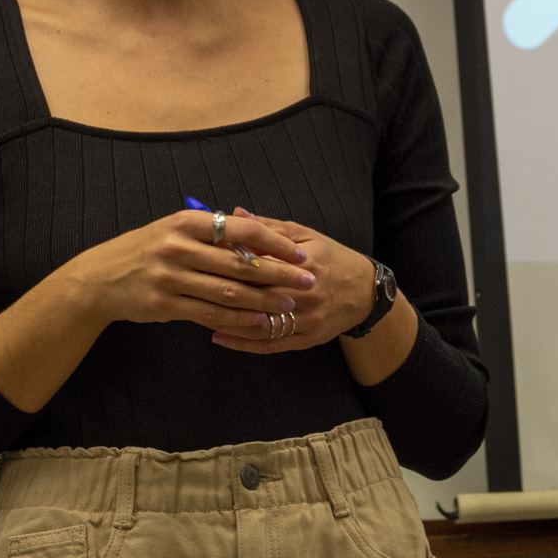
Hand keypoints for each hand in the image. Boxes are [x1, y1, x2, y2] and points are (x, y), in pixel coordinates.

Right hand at [56, 209, 310, 345]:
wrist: (99, 279)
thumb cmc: (145, 250)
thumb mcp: (173, 230)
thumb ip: (211, 231)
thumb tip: (258, 232)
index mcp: (185, 223)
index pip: (242, 230)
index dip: (275, 242)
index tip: (301, 252)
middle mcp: (178, 247)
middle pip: (240, 262)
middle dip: (279, 273)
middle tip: (308, 280)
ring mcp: (170, 278)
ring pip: (228, 291)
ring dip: (264, 299)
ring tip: (290, 304)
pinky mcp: (164, 305)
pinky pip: (210, 314)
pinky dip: (238, 319)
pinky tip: (259, 321)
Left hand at [208, 209, 377, 353]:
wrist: (365, 292)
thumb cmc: (333, 258)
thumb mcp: (306, 235)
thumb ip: (269, 227)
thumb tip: (234, 214)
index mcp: (304, 263)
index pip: (258, 262)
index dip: (227, 260)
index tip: (201, 257)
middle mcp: (305, 293)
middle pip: (255, 294)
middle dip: (221, 291)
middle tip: (191, 286)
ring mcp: (306, 319)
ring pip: (258, 323)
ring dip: (226, 320)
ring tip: (197, 313)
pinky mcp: (306, 339)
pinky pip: (269, 344)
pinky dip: (242, 343)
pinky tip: (218, 336)